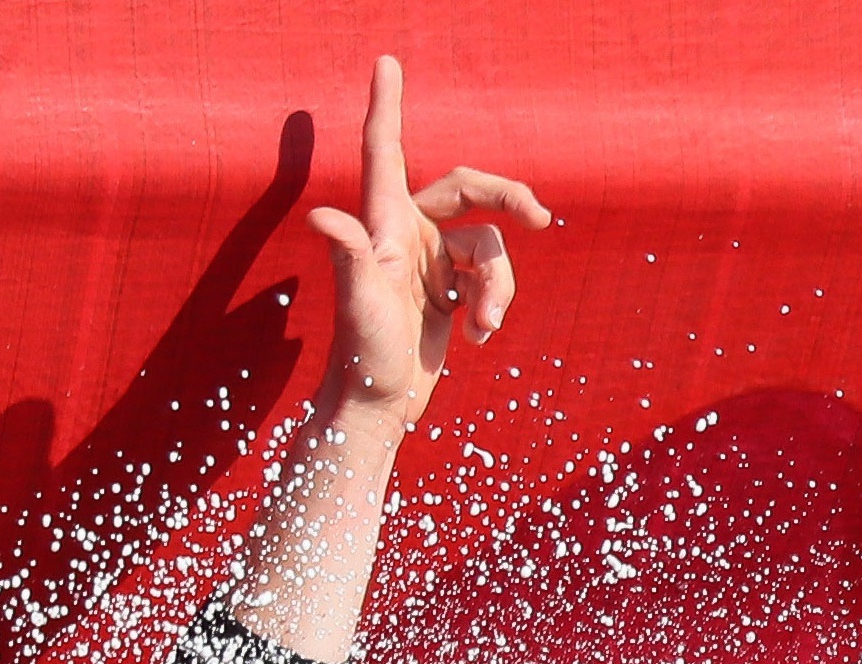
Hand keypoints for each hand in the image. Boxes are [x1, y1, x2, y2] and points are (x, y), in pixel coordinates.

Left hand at [311, 57, 549, 425]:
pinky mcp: (451, 291)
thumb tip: (321, 215)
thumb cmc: (363, 355)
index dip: (386, 105)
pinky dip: (495, 306)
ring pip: (490, 250)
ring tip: (483, 328)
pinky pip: (492, 280)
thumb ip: (349, 255)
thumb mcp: (360, 306)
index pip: (383, 150)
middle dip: (506, 198)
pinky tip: (479, 337)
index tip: (388, 62)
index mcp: (384, 224)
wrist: (379, 404)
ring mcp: (432, 262)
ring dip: (498, 289)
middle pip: (467, 189)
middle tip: (540, 217)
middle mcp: (407, 233)